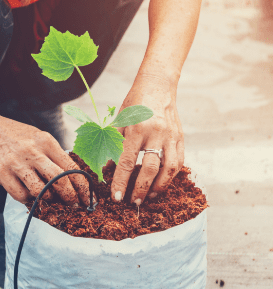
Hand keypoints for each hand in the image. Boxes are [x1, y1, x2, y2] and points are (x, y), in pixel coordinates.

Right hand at [0, 112, 91, 205]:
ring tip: (50, 199)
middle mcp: (33, 151)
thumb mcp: (40, 138)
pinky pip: (21, 195)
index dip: (82, 186)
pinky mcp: (2, 173)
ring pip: (40, 191)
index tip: (88, 198)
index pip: (71, 167)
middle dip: (70, 197)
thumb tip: (73, 180)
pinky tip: (31, 196)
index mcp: (46, 141)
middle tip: (73, 204)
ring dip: (49, 199)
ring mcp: (16, 163)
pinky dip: (29, 200)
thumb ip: (54, 156)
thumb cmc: (19, 136)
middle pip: (59, 180)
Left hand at [111, 74, 183, 205]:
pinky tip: (163, 183)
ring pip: (169, 168)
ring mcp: (171, 136)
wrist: (157, 86)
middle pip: (150, 168)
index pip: (127, 161)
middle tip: (134, 202)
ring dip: (159, 186)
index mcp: (136, 129)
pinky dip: (171, 176)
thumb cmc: (135, 104)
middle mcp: (155, 133)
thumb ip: (114, 144)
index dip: (121, 182)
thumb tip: (107, 167)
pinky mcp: (180, 137)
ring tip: (150, 197)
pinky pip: (179, 161)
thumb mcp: (119, 121)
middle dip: (141, 189)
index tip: (117, 197)